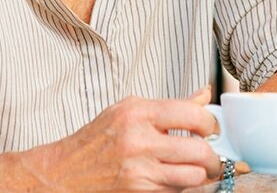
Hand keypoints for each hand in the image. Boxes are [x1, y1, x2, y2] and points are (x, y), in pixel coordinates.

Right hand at [28, 89, 222, 190]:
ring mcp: (138, 170)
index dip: (211, 124)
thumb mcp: (129, 110)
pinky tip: (173, 178)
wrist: (62, 173)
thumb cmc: (96, 139)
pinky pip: (175, 191)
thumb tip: (205, 94)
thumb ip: (171, 105)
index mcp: (138, 112)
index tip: (212, 129)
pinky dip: (180, 187)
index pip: (192, 115)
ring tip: (196, 169)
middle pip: (199, 151)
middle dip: (213, 156)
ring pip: (193, 176)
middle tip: (213, 156)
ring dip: (200, 175)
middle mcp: (139, 141)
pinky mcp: (137, 192)